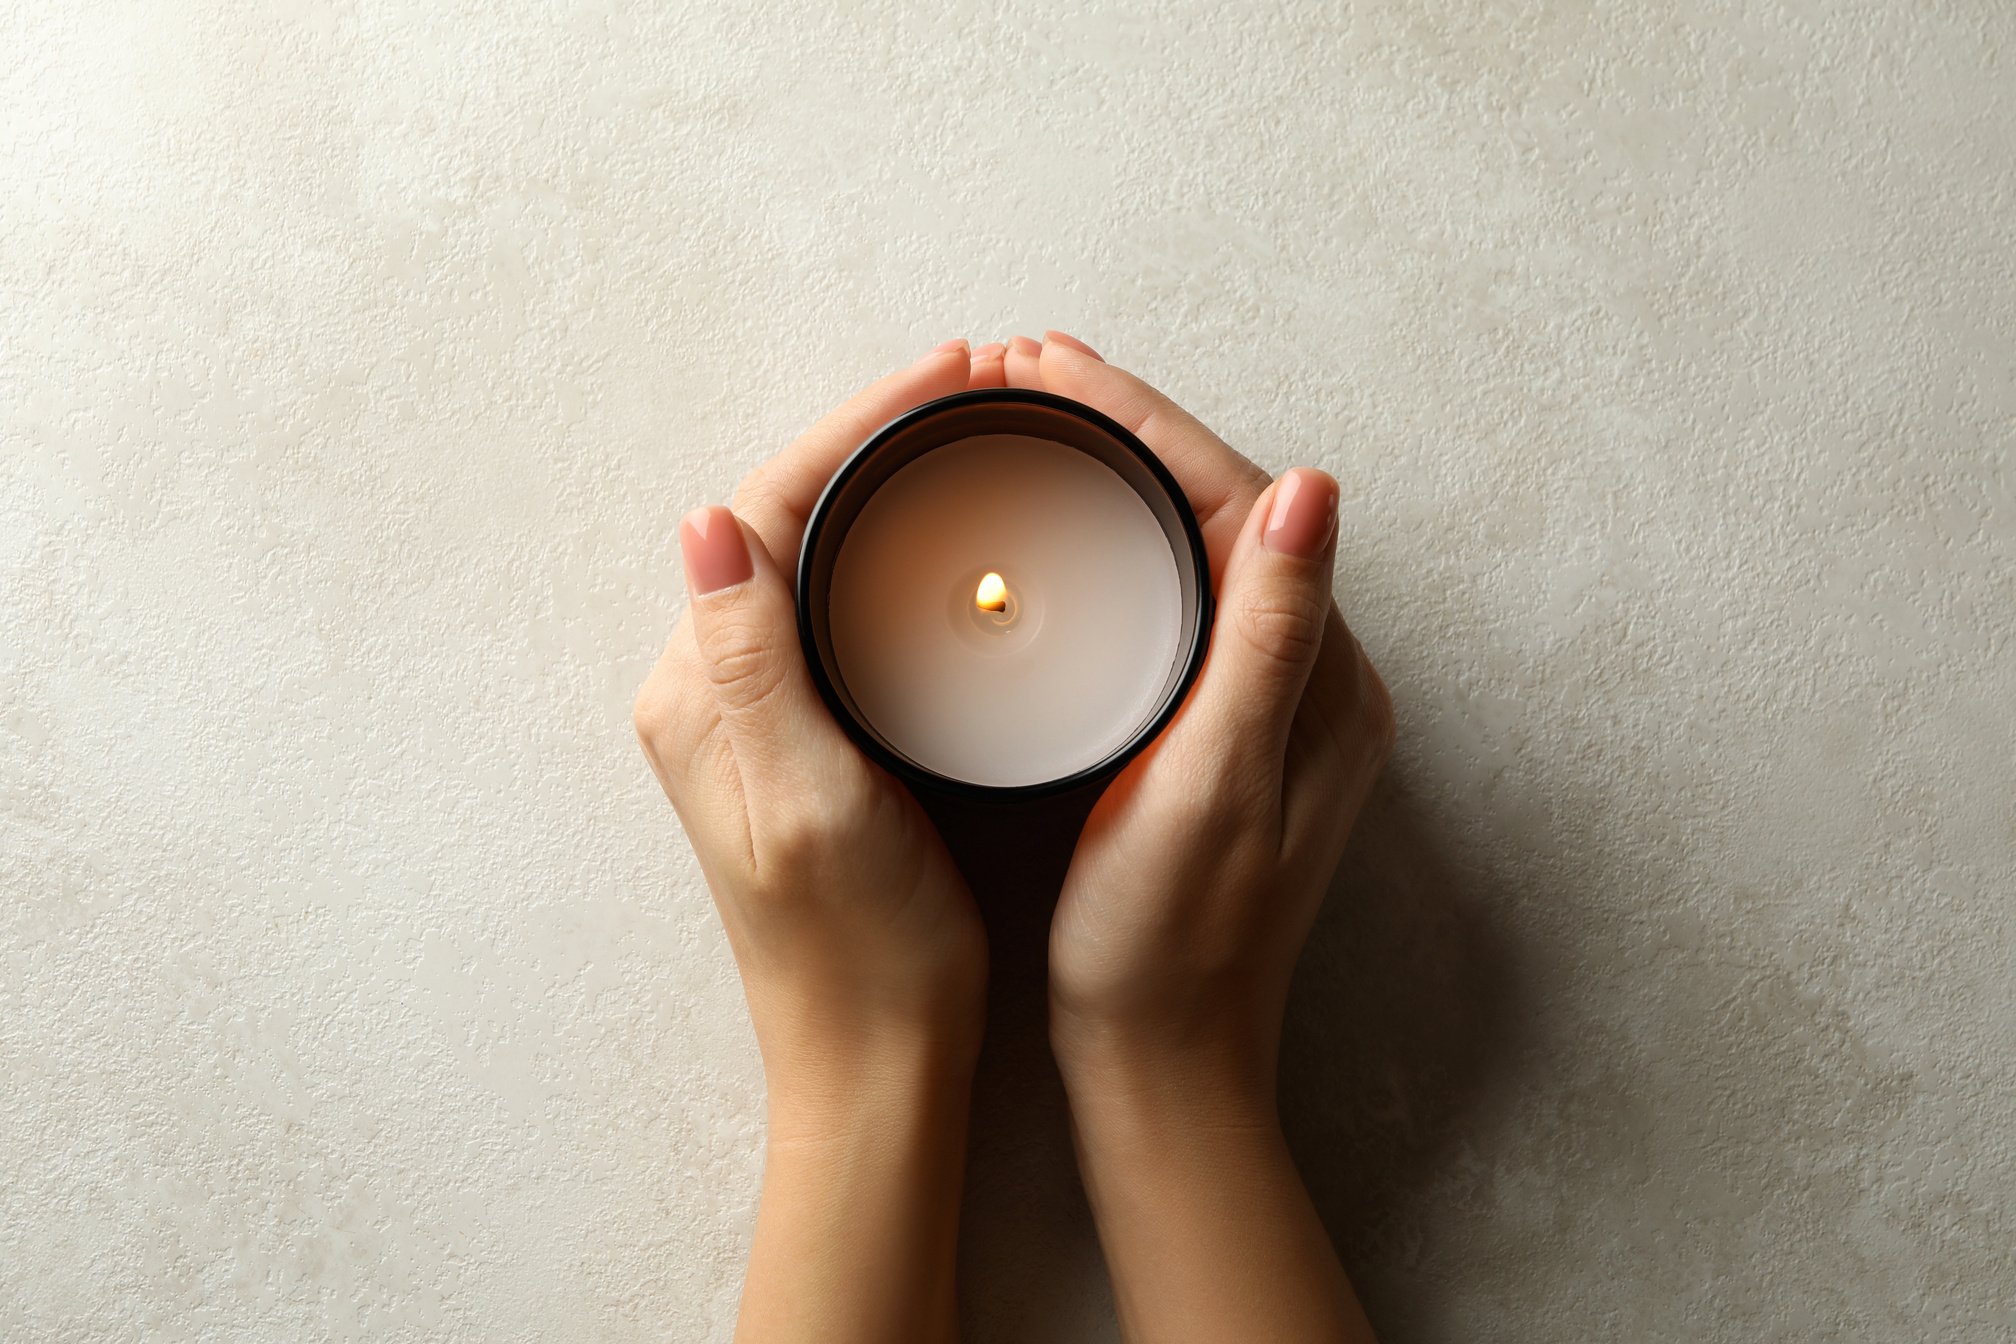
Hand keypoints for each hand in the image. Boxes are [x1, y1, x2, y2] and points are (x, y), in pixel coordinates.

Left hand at [632, 342, 991, 1342]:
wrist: (874, 1058)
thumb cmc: (856, 948)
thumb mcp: (806, 798)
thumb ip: (753, 661)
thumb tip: (709, 523)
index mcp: (701, 693)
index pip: (764, 512)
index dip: (856, 430)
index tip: (948, 380)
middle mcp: (712, 693)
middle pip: (783, 518)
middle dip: (872, 440)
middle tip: (971, 391)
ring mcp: (756, 718)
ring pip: (811, 558)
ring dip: (879, 489)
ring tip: (965, 438)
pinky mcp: (801, 743)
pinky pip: (834, 611)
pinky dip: (888, 558)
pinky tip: (944, 546)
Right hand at [1003, 333, 1392, 1342]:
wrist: (1164, 1055)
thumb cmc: (1174, 940)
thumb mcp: (1217, 783)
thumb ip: (1267, 636)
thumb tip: (1310, 487)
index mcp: (1319, 675)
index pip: (1235, 499)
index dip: (1141, 419)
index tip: (1049, 365)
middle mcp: (1305, 675)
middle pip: (1213, 505)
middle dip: (1121, 427)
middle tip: (1021, 372)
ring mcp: (1260, 702)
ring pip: (1187, 545)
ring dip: (1114, 474)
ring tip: (1030, 418)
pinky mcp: (1215, 730)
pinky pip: (1170, 597)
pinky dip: (1113, 544)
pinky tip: (1060, 531)